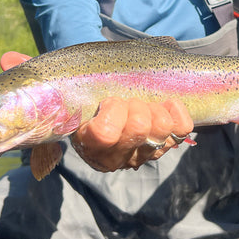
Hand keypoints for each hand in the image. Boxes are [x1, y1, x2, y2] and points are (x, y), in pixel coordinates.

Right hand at [71, 97, 193, 170]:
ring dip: (154, 108)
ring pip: (162, 127)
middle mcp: (119, 157)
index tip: (110, 102)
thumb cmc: (87, 112)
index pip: (106, 134)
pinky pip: (182, 128)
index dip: (113, 110)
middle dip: (134, 105)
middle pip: (140, 127)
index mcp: (91, 146)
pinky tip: (163, 106)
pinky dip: (175, 111)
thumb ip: (69, 99)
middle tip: (127, 103)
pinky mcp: (166, 146)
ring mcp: (144, 154)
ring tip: (144, 106)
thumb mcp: (74, 108)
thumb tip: (56, 80)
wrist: (103, 128)